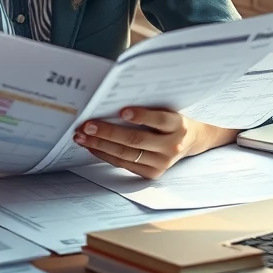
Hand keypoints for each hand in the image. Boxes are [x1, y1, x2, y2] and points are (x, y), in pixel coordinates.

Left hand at [72, 107, 236, 178]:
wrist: (190, 141)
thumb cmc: (171, 120)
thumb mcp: (167, 108)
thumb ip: (147, 106)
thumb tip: (112, 99)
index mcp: (179, 125)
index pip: (160, 119)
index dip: (141, 116)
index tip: (122, 111)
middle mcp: (172, 146)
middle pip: (136, 139)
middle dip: (108, 132)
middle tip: (87, 125)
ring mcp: (162, 163)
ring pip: (126, 154)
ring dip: (99, 145)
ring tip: (81, 136)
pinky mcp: (152, 173)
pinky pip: (123, 164)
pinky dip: (104, 154)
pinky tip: (91, 146)